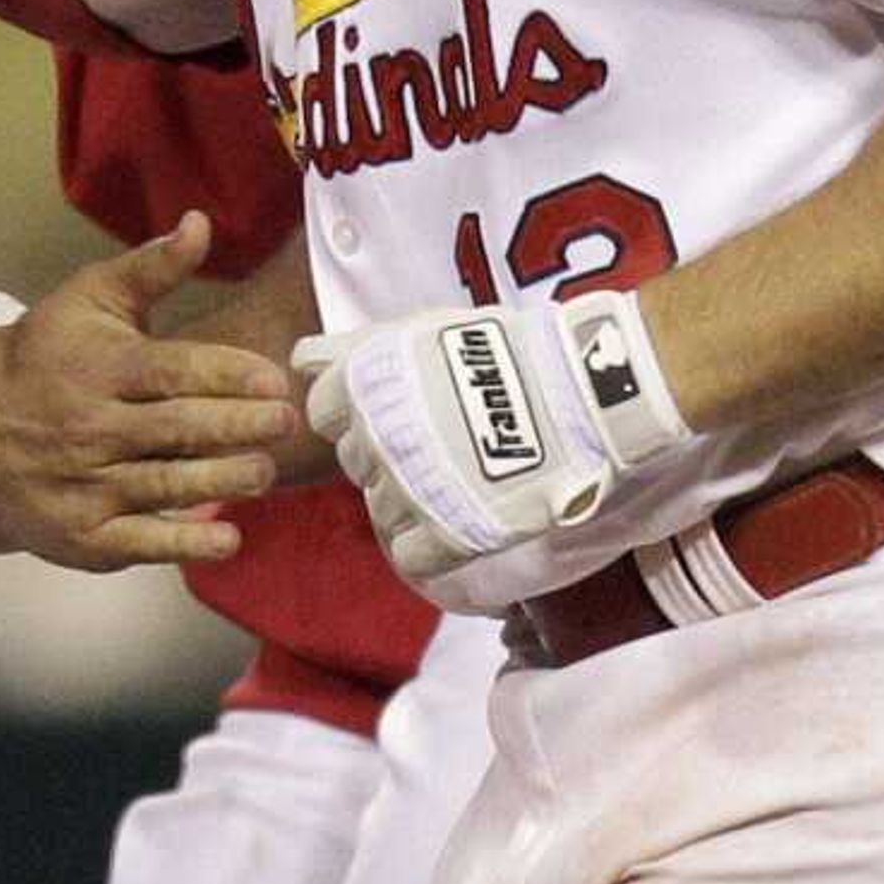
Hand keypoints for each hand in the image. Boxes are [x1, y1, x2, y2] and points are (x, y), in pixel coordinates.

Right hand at [0, 212, 298, 570]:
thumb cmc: (40, 353)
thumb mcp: (89, 297)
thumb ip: (152, 267)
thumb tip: (202, 223)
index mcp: (100, 367)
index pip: (174, 369)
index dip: (229, 374)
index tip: (275, 379)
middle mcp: (92, 428)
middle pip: (177, 429)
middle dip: (239, 426)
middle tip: (287, 422)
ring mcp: (84, 486)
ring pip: (165, 485)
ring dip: (223, 480)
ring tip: (265, 470)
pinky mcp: (81, 534)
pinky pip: (141, 541)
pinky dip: (185, 542)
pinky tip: (228, 536)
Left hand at [291, 289, 690, 584]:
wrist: (582, 395)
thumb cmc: (508, 353)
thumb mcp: (424, 330)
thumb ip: (355, 348)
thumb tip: (301, 359)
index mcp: (364, 383)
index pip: (324, 411)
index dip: (362, 411)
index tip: (406, 405)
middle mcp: (374, 438)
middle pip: (356, 462)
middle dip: (389, 455)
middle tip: (446, 439)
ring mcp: (406, 492)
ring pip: (381, 510)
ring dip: (412, 501)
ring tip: (464, 477)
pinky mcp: (441, 537)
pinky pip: (410, 554)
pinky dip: (433, 543)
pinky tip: (465, 515)